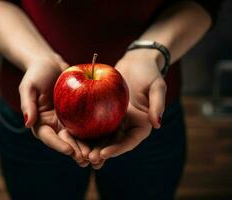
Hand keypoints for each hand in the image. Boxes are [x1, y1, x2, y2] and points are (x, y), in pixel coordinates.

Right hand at [19, 54, 89, 166]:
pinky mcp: (78, 114)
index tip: (69, 151)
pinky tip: (106, 138)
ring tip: (97, 155)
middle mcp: (54, 125)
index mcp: (40, 122)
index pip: (48, 137)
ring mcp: (67, 120)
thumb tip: (28, 124)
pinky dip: (94, 132)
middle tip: (86, 159)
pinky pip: (86, 123)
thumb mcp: (28, 86)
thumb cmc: (36, 73)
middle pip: (64, 141)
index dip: (58, 145)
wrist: (50, 64)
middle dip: (75, 151)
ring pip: (77, 137)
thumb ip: (27, 104)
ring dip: (86, 147)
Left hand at [88, 49, 166, 168]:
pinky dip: (86, 129)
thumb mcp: (157, 85)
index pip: (129, 141)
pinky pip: (94, 121)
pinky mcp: (105, 111)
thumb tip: (157, 124)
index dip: (117, 149)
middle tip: (88, 159)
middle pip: (114, 143)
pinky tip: (73, 135)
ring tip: (80, 154)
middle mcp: (127, 125)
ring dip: (92, 146)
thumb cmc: (149, 72)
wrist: (136, 62)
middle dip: (102, 153)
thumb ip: (158, 104)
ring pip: (103, 136)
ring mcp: (115, 119)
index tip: (104, 154)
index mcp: (141, 124)